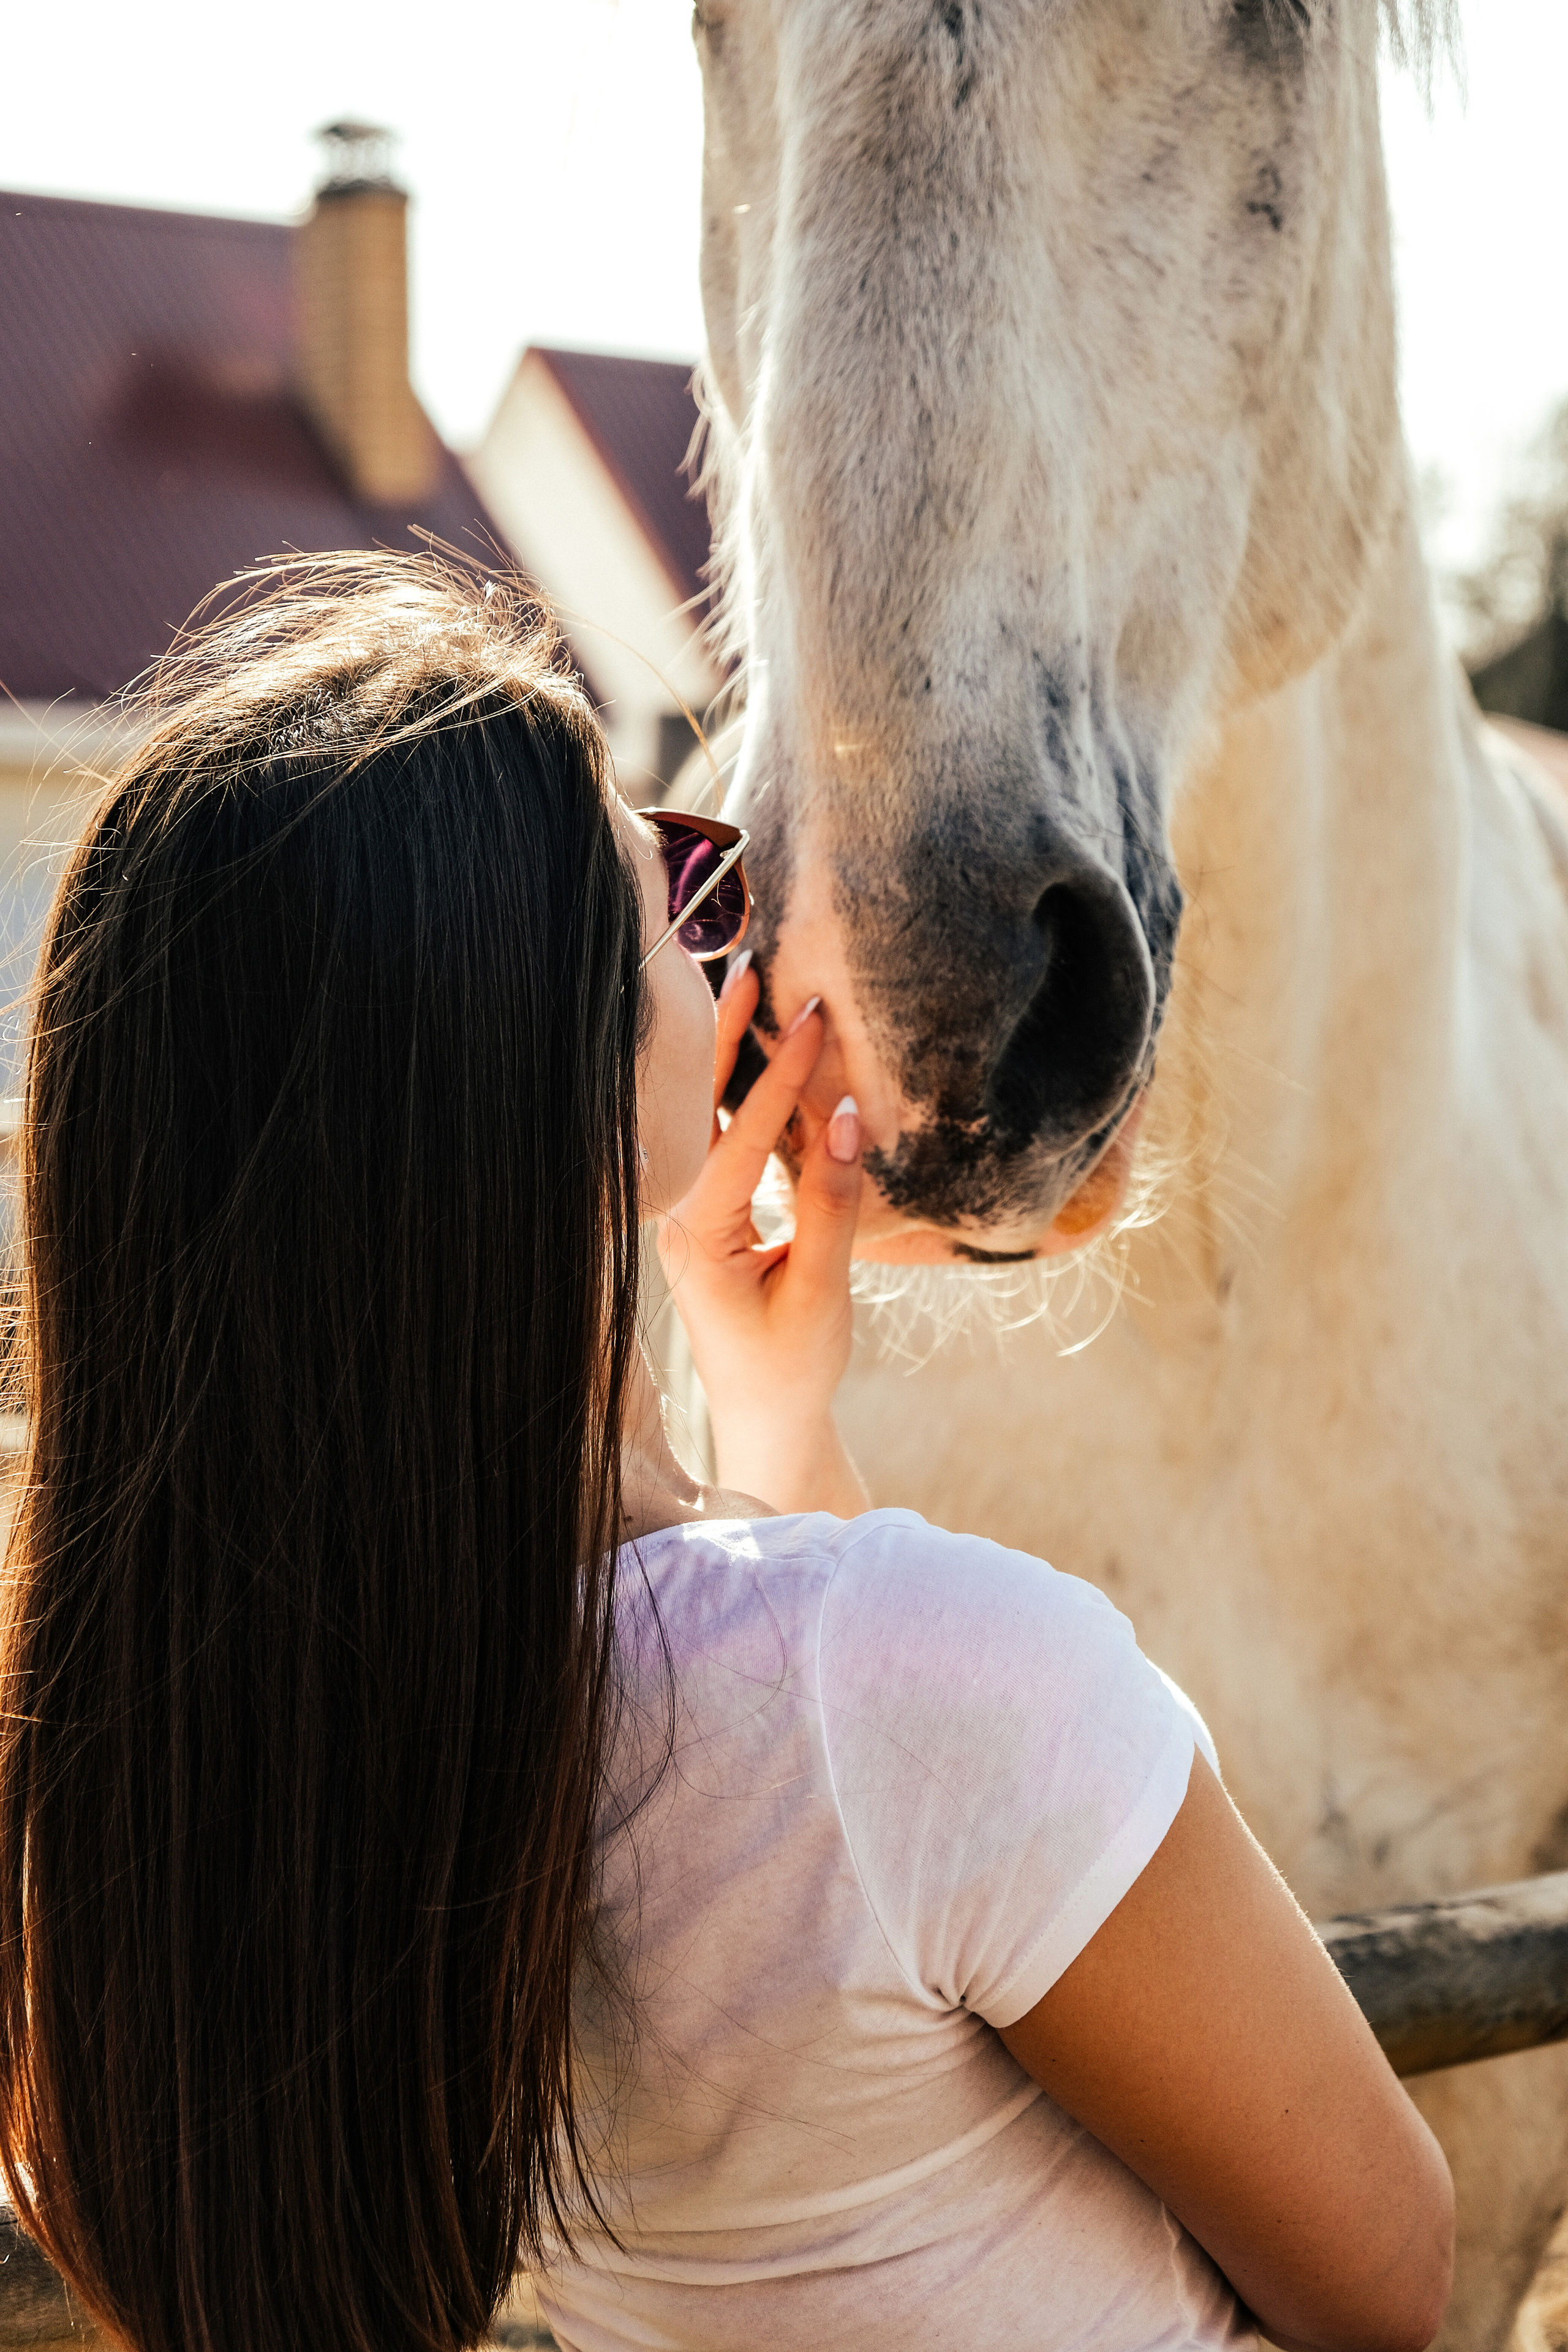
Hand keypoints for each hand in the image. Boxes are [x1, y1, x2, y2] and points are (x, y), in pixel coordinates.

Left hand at [657, 956, 870, 1517]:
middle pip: (699, 1111)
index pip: (738, 1137)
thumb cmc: (792, 1365)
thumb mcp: (822, 1288)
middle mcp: (678, 1219)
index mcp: (698, 1238)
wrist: (765, 1421)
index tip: (811, 1015)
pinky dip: (740, 1096)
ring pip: (706, 1121)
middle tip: (751, 967)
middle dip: (725, 1038)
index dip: (779, 1076)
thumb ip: (830, 1202)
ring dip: (729, 1058)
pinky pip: (721, 1143)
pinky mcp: (704, 1219)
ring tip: (750, 990)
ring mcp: (686, 1217)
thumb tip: (845, 1117)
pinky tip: (760, 1055)